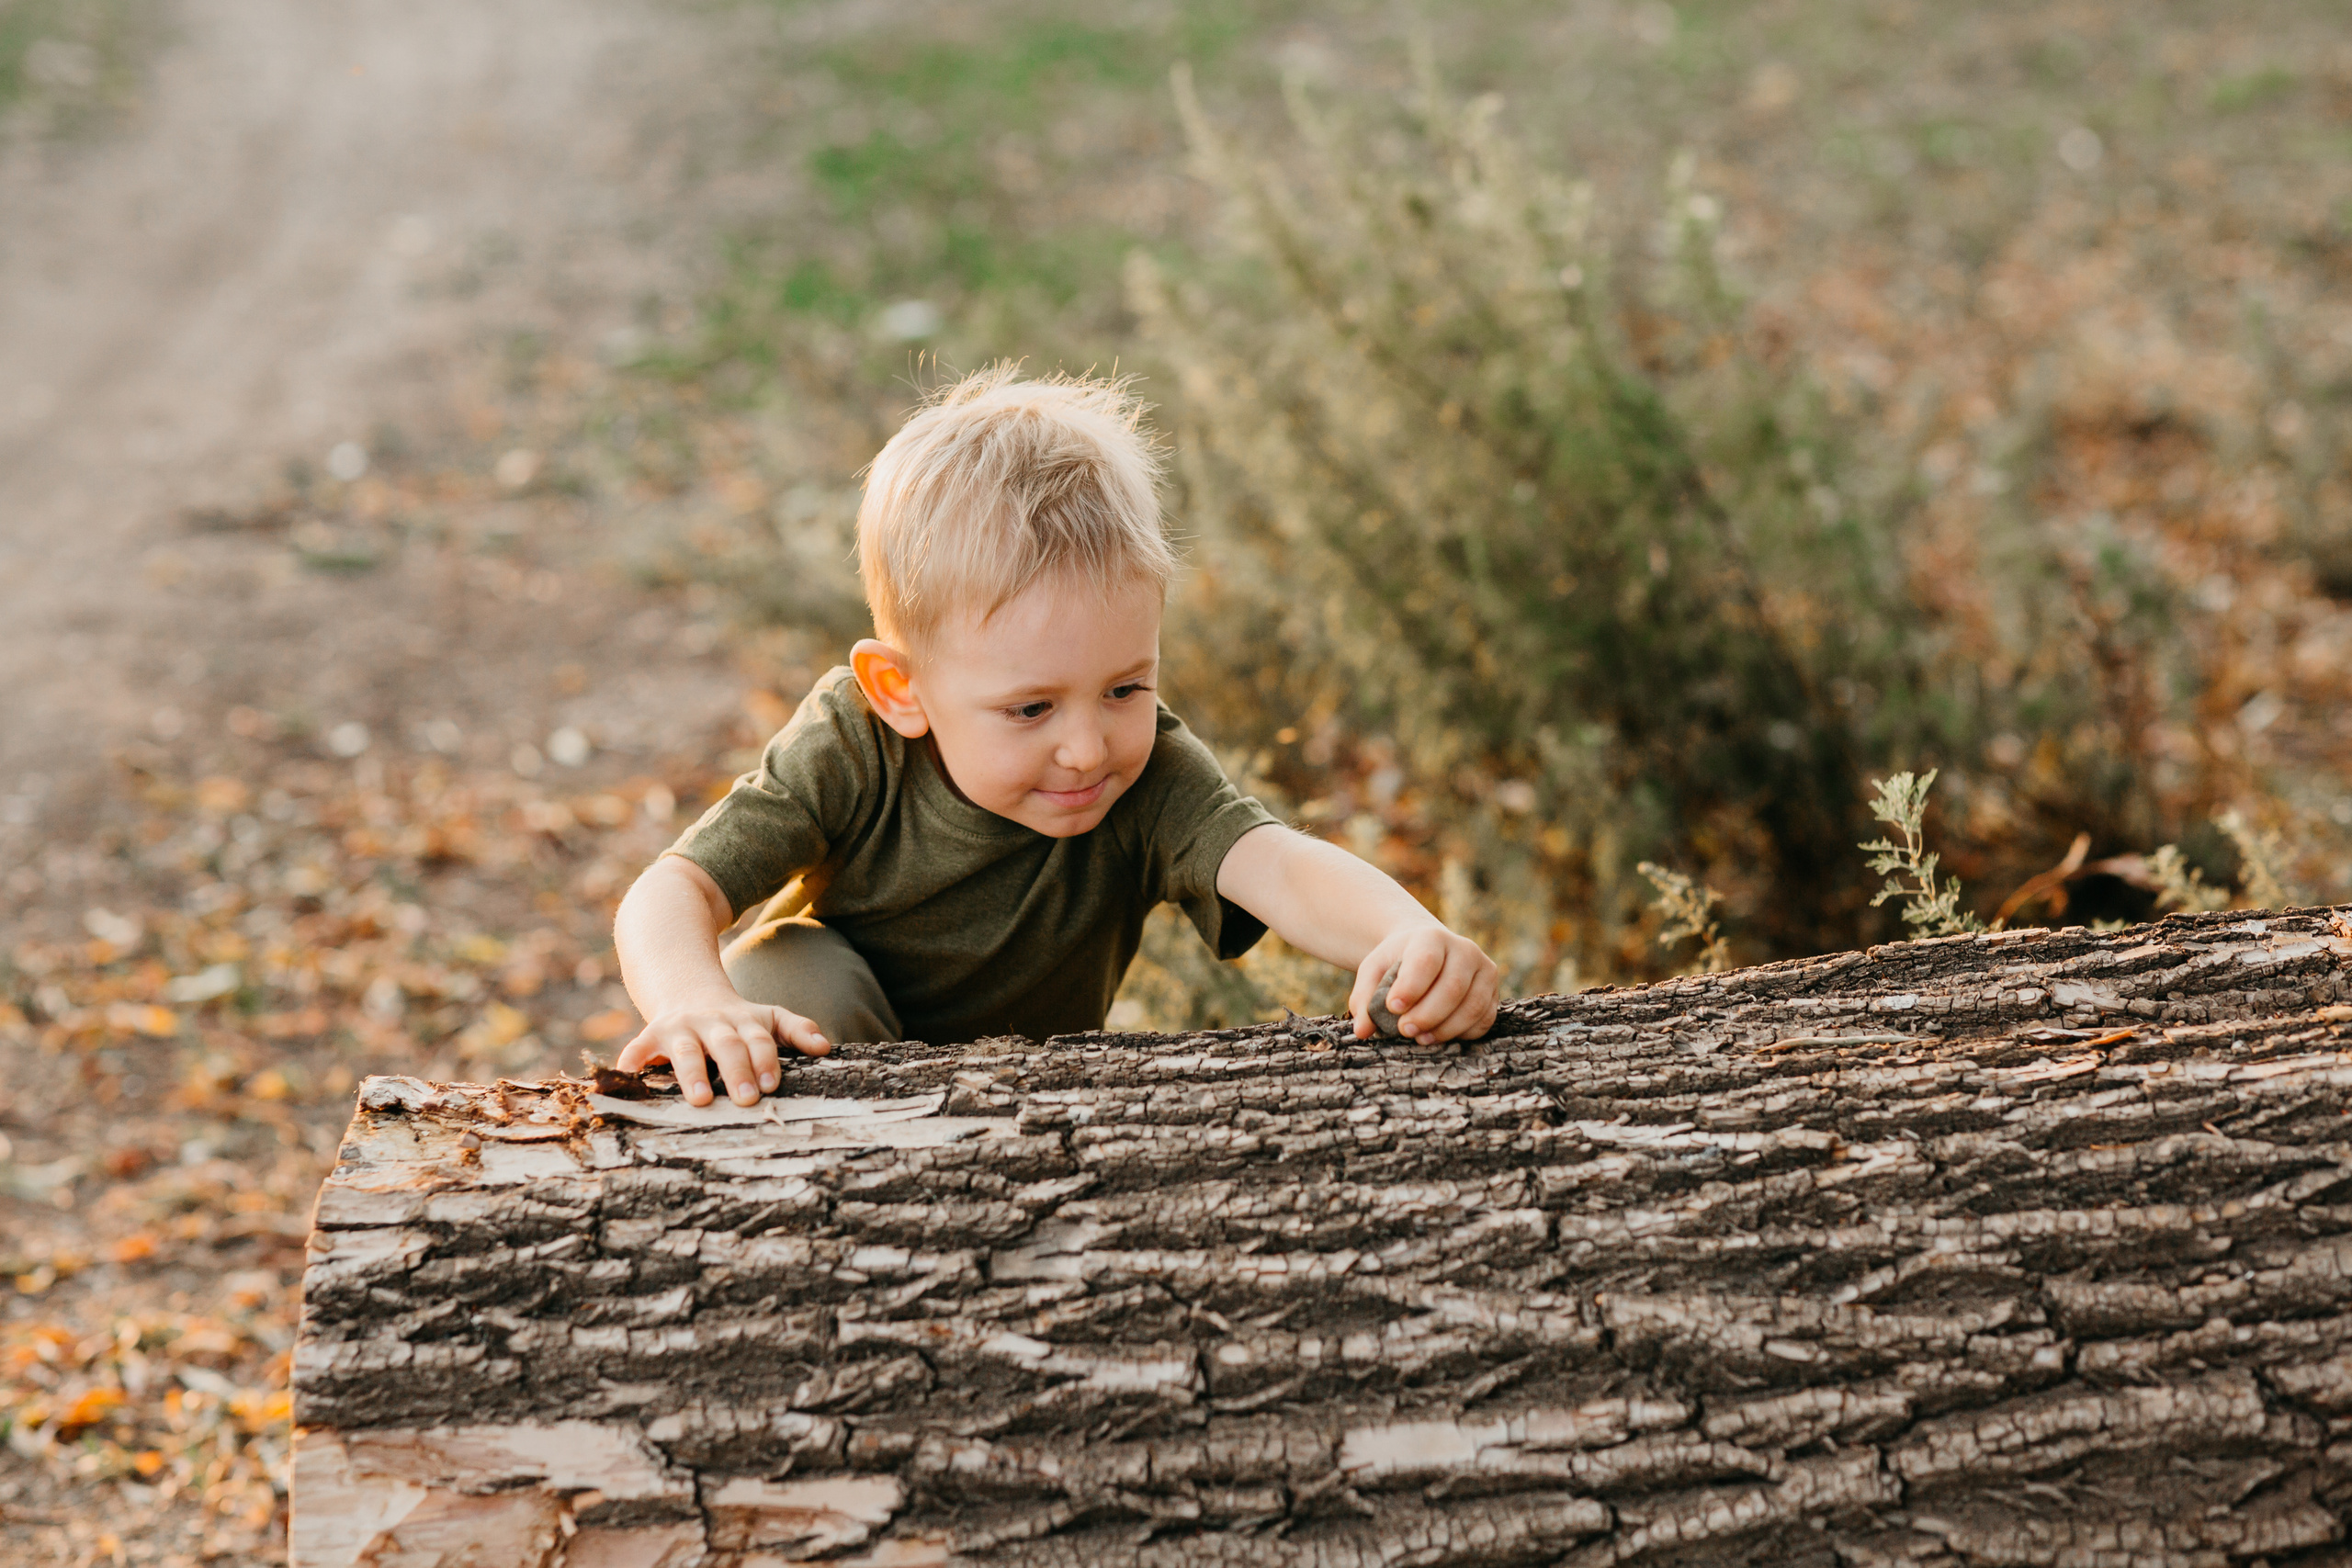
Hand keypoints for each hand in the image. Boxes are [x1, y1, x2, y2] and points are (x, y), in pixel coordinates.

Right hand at [614, 998, 830, 1105]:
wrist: (687, 988)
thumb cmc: (736, 1019)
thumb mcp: (767, 1018)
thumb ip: (796, 1029)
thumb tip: (825, 1046)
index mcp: (744, 1020)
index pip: (759, 1039)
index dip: (766, 1060)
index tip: (772, 1085)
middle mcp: (712, 1022)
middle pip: (727, 1045)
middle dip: (737, 1071)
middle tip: (747, 1100)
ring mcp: (681, 1027)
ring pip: (687, 1049)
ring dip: (693, 1073)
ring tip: (701, 1100)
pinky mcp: (652, 1034)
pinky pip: (639, 1048)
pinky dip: (632, 1060)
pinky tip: (627, 1075)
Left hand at [1351, 925, 1498, 1043]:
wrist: (1427, 952)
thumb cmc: (1397, 963)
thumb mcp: (1374, 971)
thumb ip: (1363, 998)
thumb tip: (1362, 1031)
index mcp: (1431, 938)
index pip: (1426, 961)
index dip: (1411, 987)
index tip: (1392, 1007)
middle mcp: (1464, 949)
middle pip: (1453, 988)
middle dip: (1427, 1015)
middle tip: (1404, 1031)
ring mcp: (1484, 970)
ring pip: (1473, 1006)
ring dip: (1446, 1029)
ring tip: (1421, 1038)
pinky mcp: (1494, 992)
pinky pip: (1485, 1019)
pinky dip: (1464, 1033)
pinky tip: (1441, 1035)